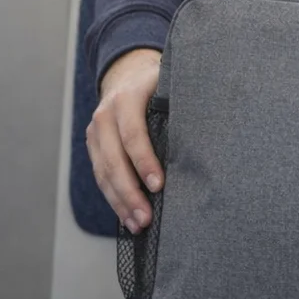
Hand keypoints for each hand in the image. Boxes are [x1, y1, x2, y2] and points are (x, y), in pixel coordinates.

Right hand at [86, 48, 162, 234]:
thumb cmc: (157, 83)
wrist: (126, 74)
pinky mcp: (93, 145)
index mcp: (127, 97)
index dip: (144, 160)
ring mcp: (95, 131)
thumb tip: (206, 135)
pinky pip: (100, 175)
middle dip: (129, 192)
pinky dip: (114, 198)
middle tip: (147, 217)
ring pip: (103, 172)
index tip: (158, 185)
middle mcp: (106, 114)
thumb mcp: (169, 83)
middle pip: (114, 159)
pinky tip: (127, 216)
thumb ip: (179, 103)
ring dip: (120, 202)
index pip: (133, 133)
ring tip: (138, 224)